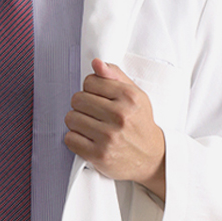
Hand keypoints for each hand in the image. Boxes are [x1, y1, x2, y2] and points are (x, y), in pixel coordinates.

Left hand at [64, 59, 165, 200]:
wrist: (151, 157)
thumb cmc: (139, 123)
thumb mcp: (135, 95)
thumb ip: (115, 75)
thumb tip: (96, 63)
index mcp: (129, 97)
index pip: (89, 82)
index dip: (90, 89)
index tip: (97, 97)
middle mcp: (120, 116)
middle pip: (77, 99)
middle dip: (82, 105)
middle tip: (93, 113)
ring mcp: (109, 137)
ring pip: (71, 118)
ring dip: (77, 122)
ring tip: (90, 126)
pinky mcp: (99, 155)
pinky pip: (70, 139)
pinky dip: (75, 139)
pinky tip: (87, 138)